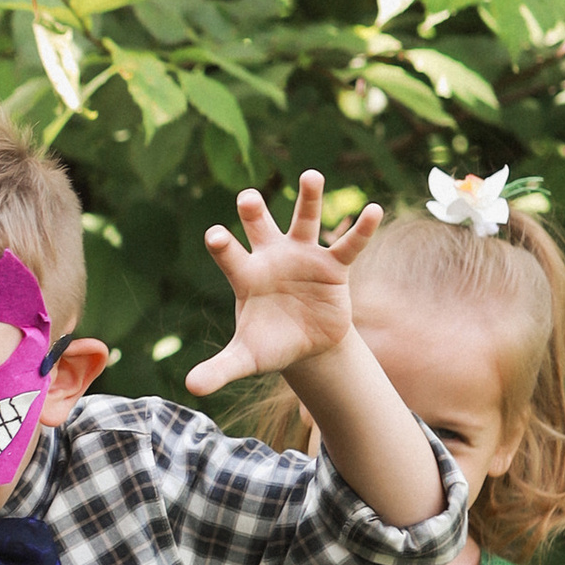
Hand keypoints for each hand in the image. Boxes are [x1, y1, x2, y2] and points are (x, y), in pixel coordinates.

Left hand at [185, 175, 379, 394]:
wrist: (307, 344)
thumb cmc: (270, 344)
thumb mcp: (246, 358)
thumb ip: (220, 368)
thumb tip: (190, 388)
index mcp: (246, 276)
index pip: (230, 256)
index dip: (223, 245)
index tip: (216, 235)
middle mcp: (272, 258)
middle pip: (260, 227)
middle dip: (255, 212)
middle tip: (247, 196)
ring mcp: (303, 257)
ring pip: (304, 221)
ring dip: (308, 198)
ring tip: (311, 175)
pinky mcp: (333, 266)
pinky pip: (348, 244)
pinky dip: (361, 230)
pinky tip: (374, 209)